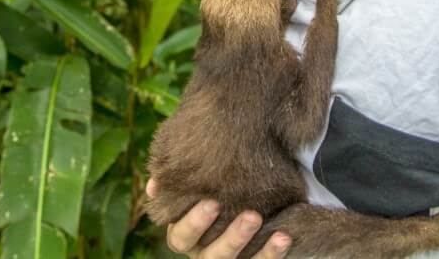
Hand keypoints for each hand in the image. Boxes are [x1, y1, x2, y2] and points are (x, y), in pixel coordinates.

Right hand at [146, 179, 290, 258]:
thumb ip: (178, 186)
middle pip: (211, 257)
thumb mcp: (197, 189)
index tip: (213, 202)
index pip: (181, 237)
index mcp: (186, 237)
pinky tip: (284, 236)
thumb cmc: (214, 192)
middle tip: (252, 215)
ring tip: (265, 222)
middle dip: (231, 238)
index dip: (194, 223)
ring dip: (252, 245)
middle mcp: (204, 254)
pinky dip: (273, 253)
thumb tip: (153, 185)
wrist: (247, 207)